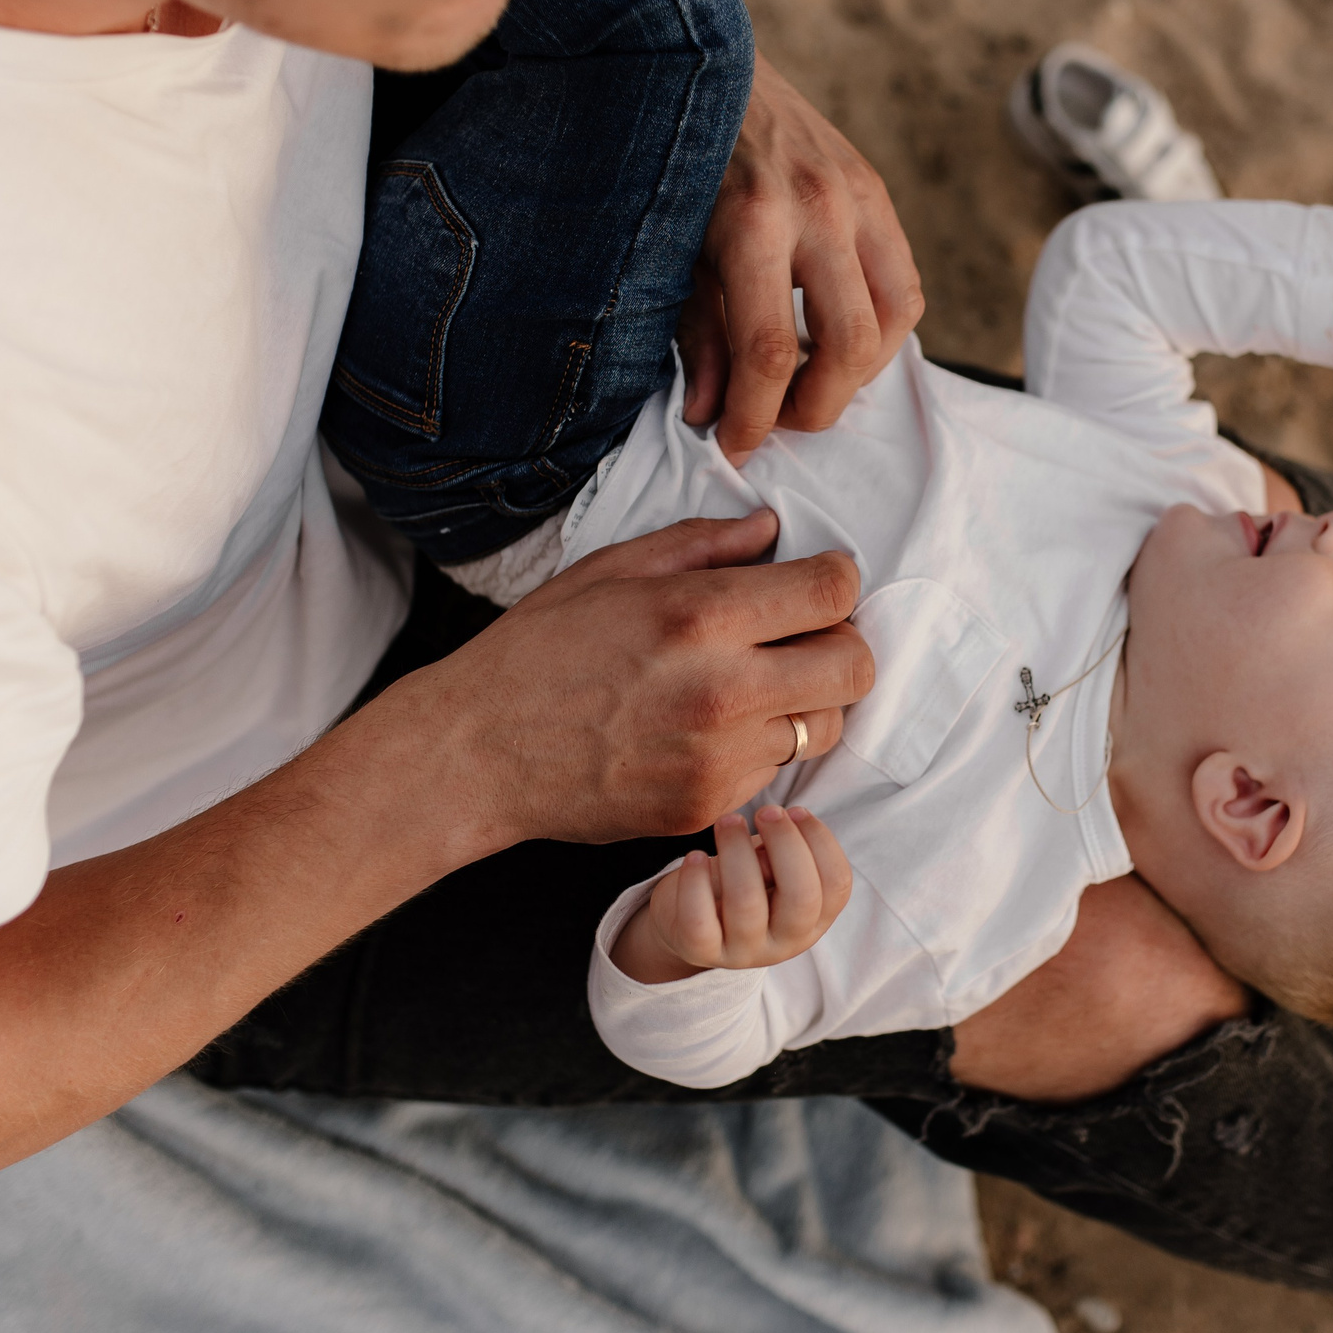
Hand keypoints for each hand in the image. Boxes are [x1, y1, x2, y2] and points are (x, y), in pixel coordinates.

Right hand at [379, 511, 867, 853]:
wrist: (478, 753)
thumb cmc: (538, 650)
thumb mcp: (612, 570)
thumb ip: (703, 544)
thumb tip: (771, 529)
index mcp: (700, 616)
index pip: (833, 592)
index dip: (836, 578)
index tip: (820, 580)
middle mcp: (722, 690)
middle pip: (854, 665)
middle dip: (841, 641)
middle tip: (804, 635)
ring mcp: (719, 757)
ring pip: (826, 723)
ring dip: (806, 698)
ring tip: (754, 683)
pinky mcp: (708, 804)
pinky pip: (777, 770)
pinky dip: (761, 746)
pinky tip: (711, 729)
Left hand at [610, 806, 853, 983]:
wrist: (688, 922)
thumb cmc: (740, 882)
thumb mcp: (769, 869)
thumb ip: (779, 855)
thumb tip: (776, 835)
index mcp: (813, 920)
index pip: (837, 885)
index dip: (821, 841)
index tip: (795, 810)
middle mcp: (785, 943)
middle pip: (802, 897)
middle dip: (785, 842)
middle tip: (765, 811)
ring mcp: (743, 952)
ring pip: (747, 903)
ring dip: (737, 850)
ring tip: (728, 821)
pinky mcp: (701, 951)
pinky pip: (699, 920)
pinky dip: (696, 881)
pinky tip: (695, 856)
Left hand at [679, 54, 925, 461]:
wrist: (706, 61)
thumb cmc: (675, 162)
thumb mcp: (669, 250)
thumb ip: (696, 334)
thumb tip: (708, 415)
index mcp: (752, 221)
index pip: (772, 350)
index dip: (756, 416)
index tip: (735, 447)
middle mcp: (818, 208)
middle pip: (848, 346)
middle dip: (813, 407)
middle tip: (777, 421)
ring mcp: (858, 196)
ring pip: (893, 320)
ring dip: (856, 375)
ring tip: (808, 384)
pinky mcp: (877, 191)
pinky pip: (904, 285)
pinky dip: (879, 331)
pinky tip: (836, 340)